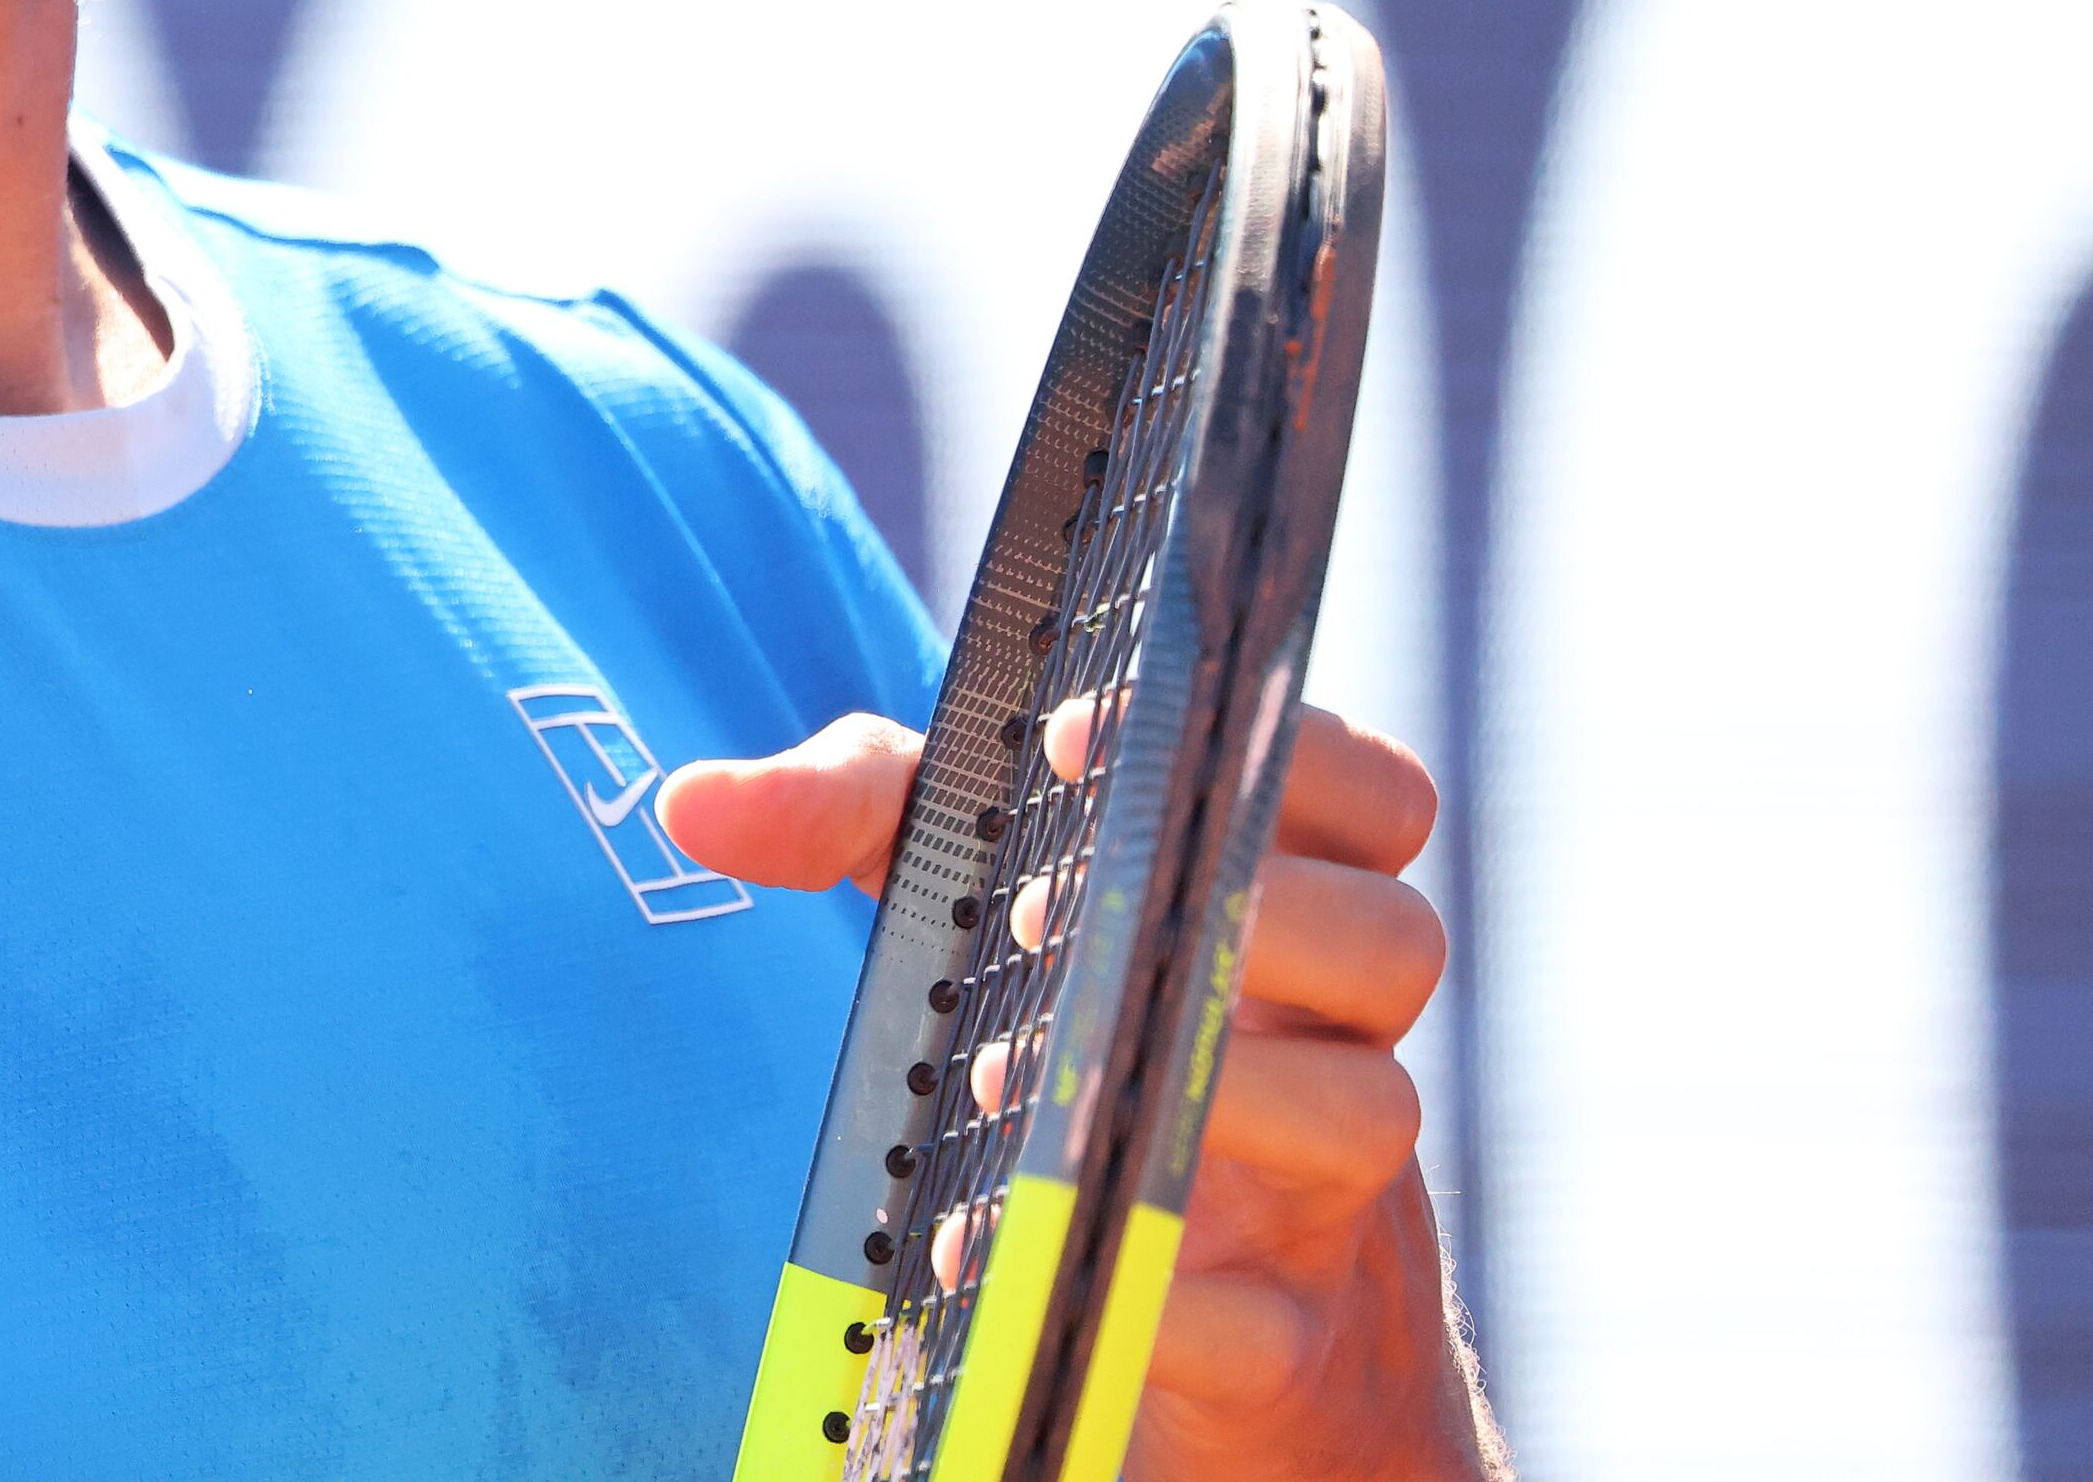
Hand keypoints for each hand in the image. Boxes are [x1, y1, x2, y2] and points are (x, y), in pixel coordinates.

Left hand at [657, 705, 1509, 1481]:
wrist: (1178, 1335)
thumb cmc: (1070, 1052)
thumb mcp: (965, 903)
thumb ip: (858, 817)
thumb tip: (693, 804)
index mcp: (1289, 904)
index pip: (1375, 796)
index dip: (1274, 753)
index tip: (1087, 744)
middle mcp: (1341, 1038)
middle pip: (1399, 941)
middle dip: (1242, 914)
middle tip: (1047, 924)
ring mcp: (1332, 1198)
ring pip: (1370, 1115)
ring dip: (1195, 1095)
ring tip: (1005, 1090)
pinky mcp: (1287, 1347)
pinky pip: (1263, 1320)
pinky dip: (1142, 1291)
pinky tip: (1008, 1250)